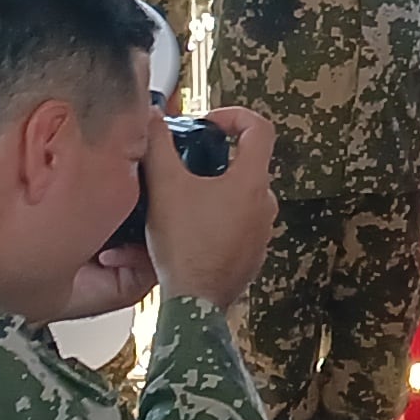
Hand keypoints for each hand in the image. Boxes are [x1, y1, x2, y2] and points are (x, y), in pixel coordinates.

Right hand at [135, 105, 276, 311]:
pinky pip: (236, 225)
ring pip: (239, 197)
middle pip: (246, 164)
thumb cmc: (184, 247)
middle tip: (185, 165)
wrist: (194, 303)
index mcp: (252, 182)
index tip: (209, 125)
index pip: (260, 128)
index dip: (234, 116)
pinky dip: (216, 219)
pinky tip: (189, 228)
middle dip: (214, 159)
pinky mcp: (252, 254)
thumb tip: (154, 118)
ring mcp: (261, 232)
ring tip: (180, 200)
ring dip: (212, 192)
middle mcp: (265, 205)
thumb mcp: (165, 187)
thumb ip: (159, 145)